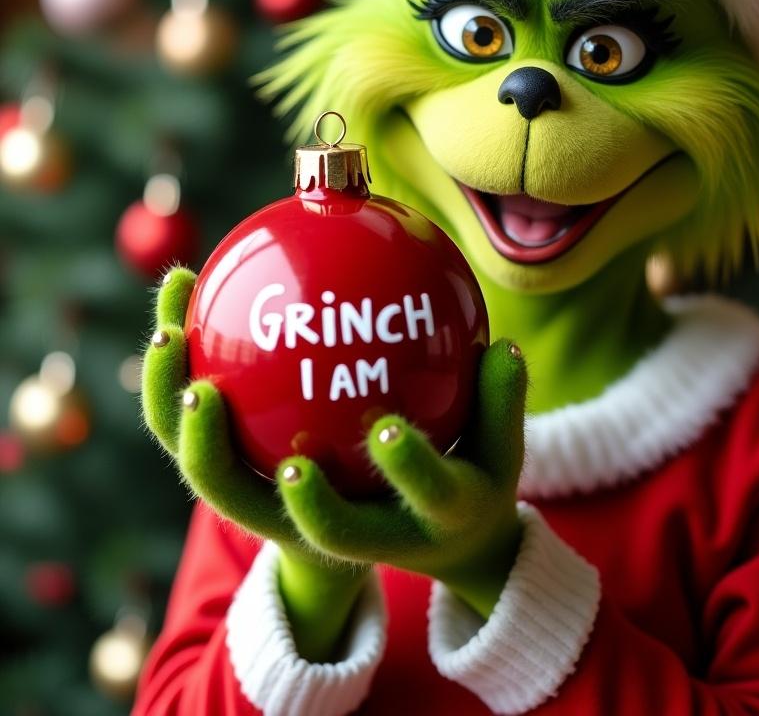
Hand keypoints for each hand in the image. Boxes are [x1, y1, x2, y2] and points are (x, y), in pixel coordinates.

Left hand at [144, 266, 525, 633]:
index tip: (341, 439)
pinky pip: (213, 425)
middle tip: (200, 394)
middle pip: (238, 507)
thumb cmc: (461, 488)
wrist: (421, 540)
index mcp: (367, 534)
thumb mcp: (495, 459)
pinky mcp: (256, 479)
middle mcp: (308, 529)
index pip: (342, 529)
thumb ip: (498, 405)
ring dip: (172, 404)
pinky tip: (194, 302)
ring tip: (169, 326)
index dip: (327, 499)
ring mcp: (274, 509)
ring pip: (204, 466)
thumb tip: (505, 345)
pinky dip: (190, 373)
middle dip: (209, 458)